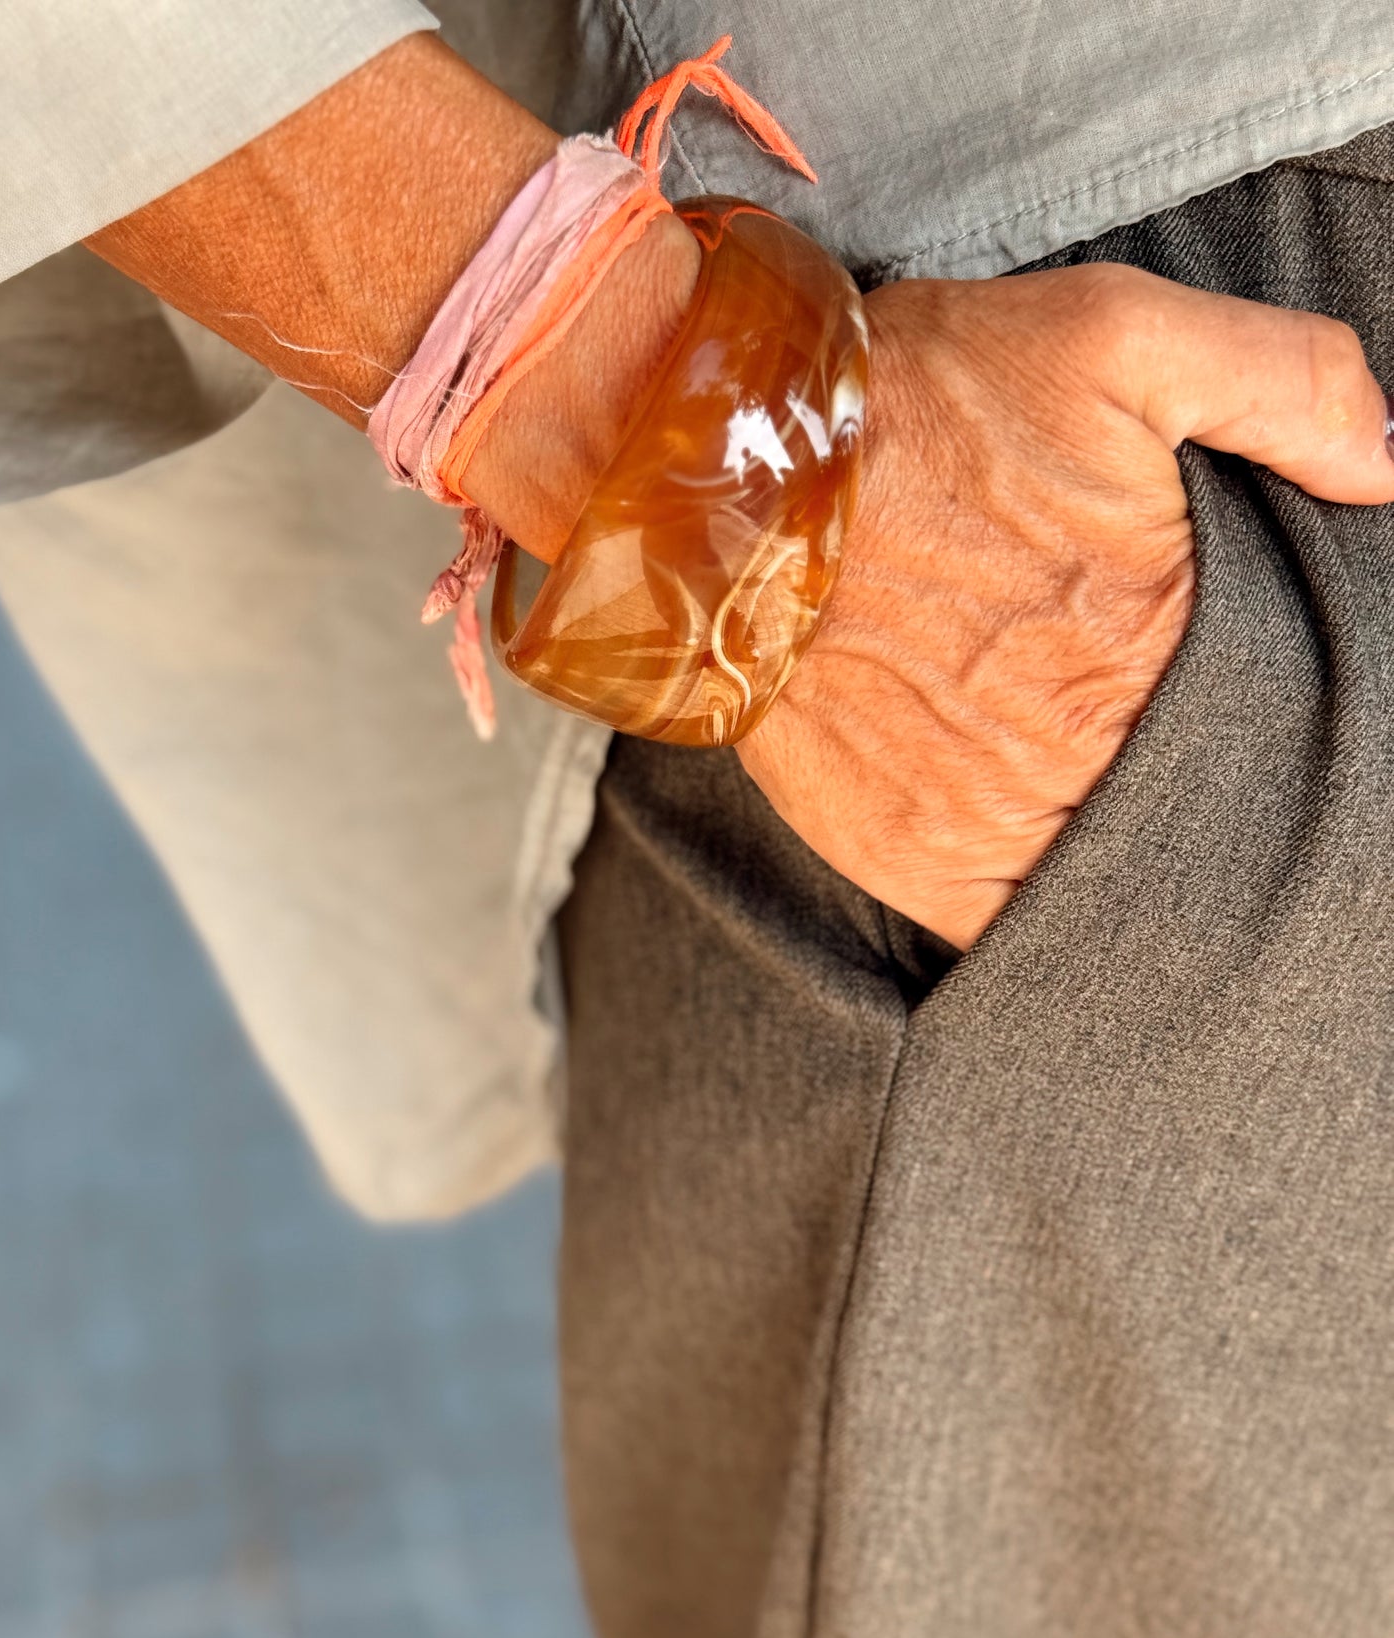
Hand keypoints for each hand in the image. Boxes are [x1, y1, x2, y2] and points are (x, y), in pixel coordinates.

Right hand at [737, 265, 1393, 948]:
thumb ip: (1286, 384)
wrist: (722, 489)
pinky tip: (1053, 865)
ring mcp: (991, 825)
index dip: (1281, 734)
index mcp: (1156, 642)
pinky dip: (1044, 916)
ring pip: (1108, 893)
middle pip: (1194, 826)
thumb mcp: (1118, 335)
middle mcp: (1080, 756)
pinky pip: (1010, 931)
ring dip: (1128, 870)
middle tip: (1164, 757)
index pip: (1276, 737)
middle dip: (1205, 806)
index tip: (1255, 709)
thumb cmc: (914, 409)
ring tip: (1117, 813)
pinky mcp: (911, 862)